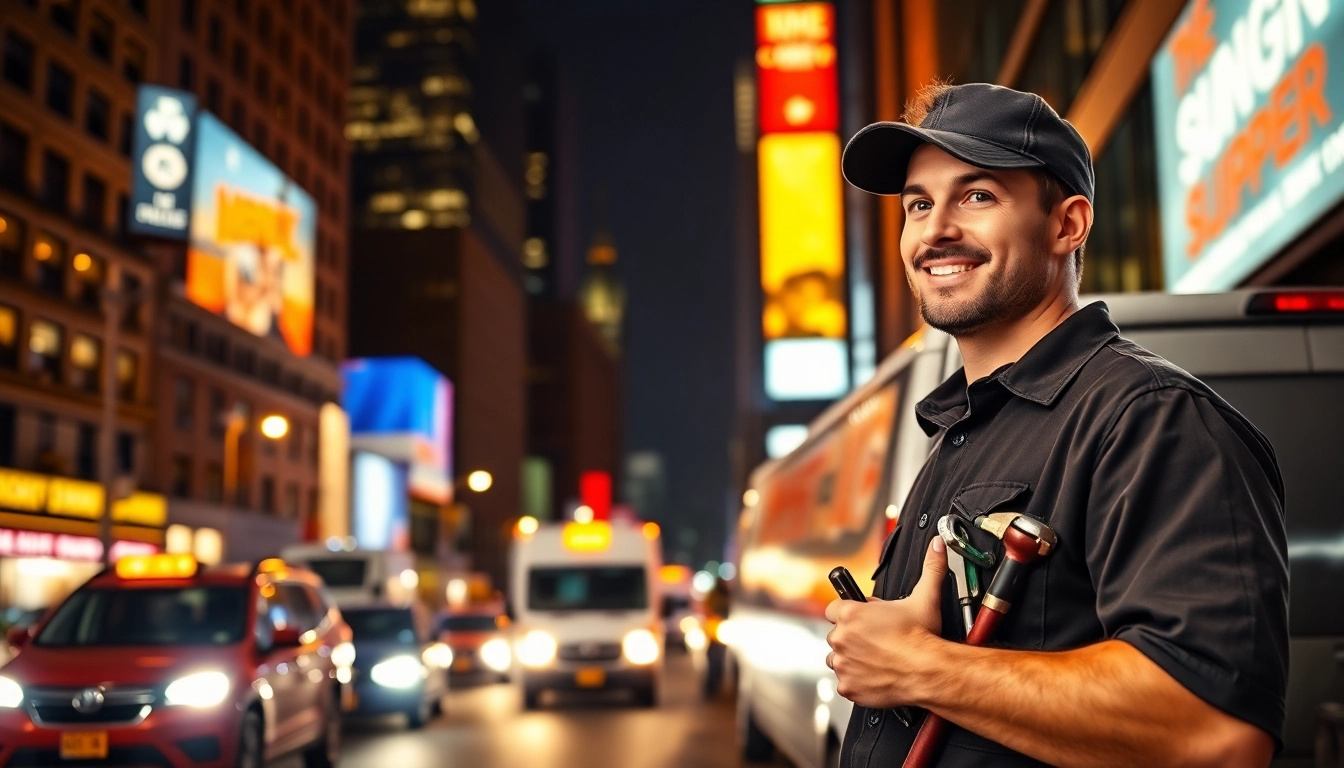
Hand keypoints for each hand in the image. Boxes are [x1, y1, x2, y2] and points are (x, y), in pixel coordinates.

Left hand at [824, 537, 948, 707]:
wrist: (928, 671)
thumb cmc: (922, 638)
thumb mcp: (925, 596)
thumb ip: (930, 567)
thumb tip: (936, 546)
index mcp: (852, 613)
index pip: (834, 608)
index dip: (849, 613)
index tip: (863, 618)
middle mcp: (842, 637)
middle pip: (836, 634)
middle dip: (852, 636)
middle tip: (874, 640)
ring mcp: (843, 662)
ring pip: (837, 658)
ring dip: (850, 658)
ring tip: (873, 657)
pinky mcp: (847, 685)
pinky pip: (844, 682)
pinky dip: (856, 680)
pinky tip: (873, 675)